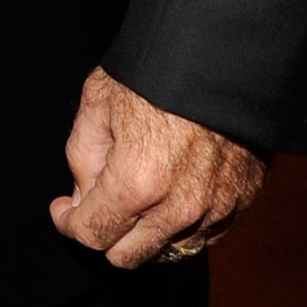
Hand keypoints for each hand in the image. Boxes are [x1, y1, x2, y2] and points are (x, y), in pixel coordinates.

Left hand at [50, 65, 266, 268]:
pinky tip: (175, 189)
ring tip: (141, 190)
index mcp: (137, 182)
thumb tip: (81, 197)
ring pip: (168, 249)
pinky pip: (206, 233)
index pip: (91, 234)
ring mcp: (216, 208)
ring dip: (147, 230)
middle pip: (128, 255)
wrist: (225, 51)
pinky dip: (185, 222)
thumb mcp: (99, 100)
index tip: (63, 210)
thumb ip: (82, 156)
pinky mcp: (243, 200)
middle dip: (106, 232)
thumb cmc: (160, 68)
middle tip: (99, 200)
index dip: (68, 223)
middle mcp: (179, 207)